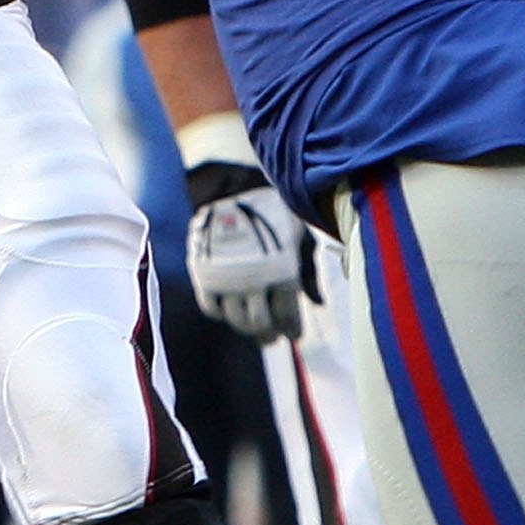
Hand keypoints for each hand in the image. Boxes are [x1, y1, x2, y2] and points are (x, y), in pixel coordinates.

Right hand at [185, 160, 302, 341]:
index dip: (291, 328)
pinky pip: (210, 306)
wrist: (236, 186)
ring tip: (254, 331)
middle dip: (268, 334)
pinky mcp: (205, 272)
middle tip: (272, 338)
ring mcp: (227, 277)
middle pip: (260, 322)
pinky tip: (228, 312)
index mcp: (281, 269)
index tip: (294, 335)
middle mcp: (254, 278)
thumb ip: (307, 271)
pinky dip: (220, 313)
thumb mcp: (298, 236)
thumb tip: (319, 303)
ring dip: (247, 329)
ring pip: (236, 319)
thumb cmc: (275, 210)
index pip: (286, 313)